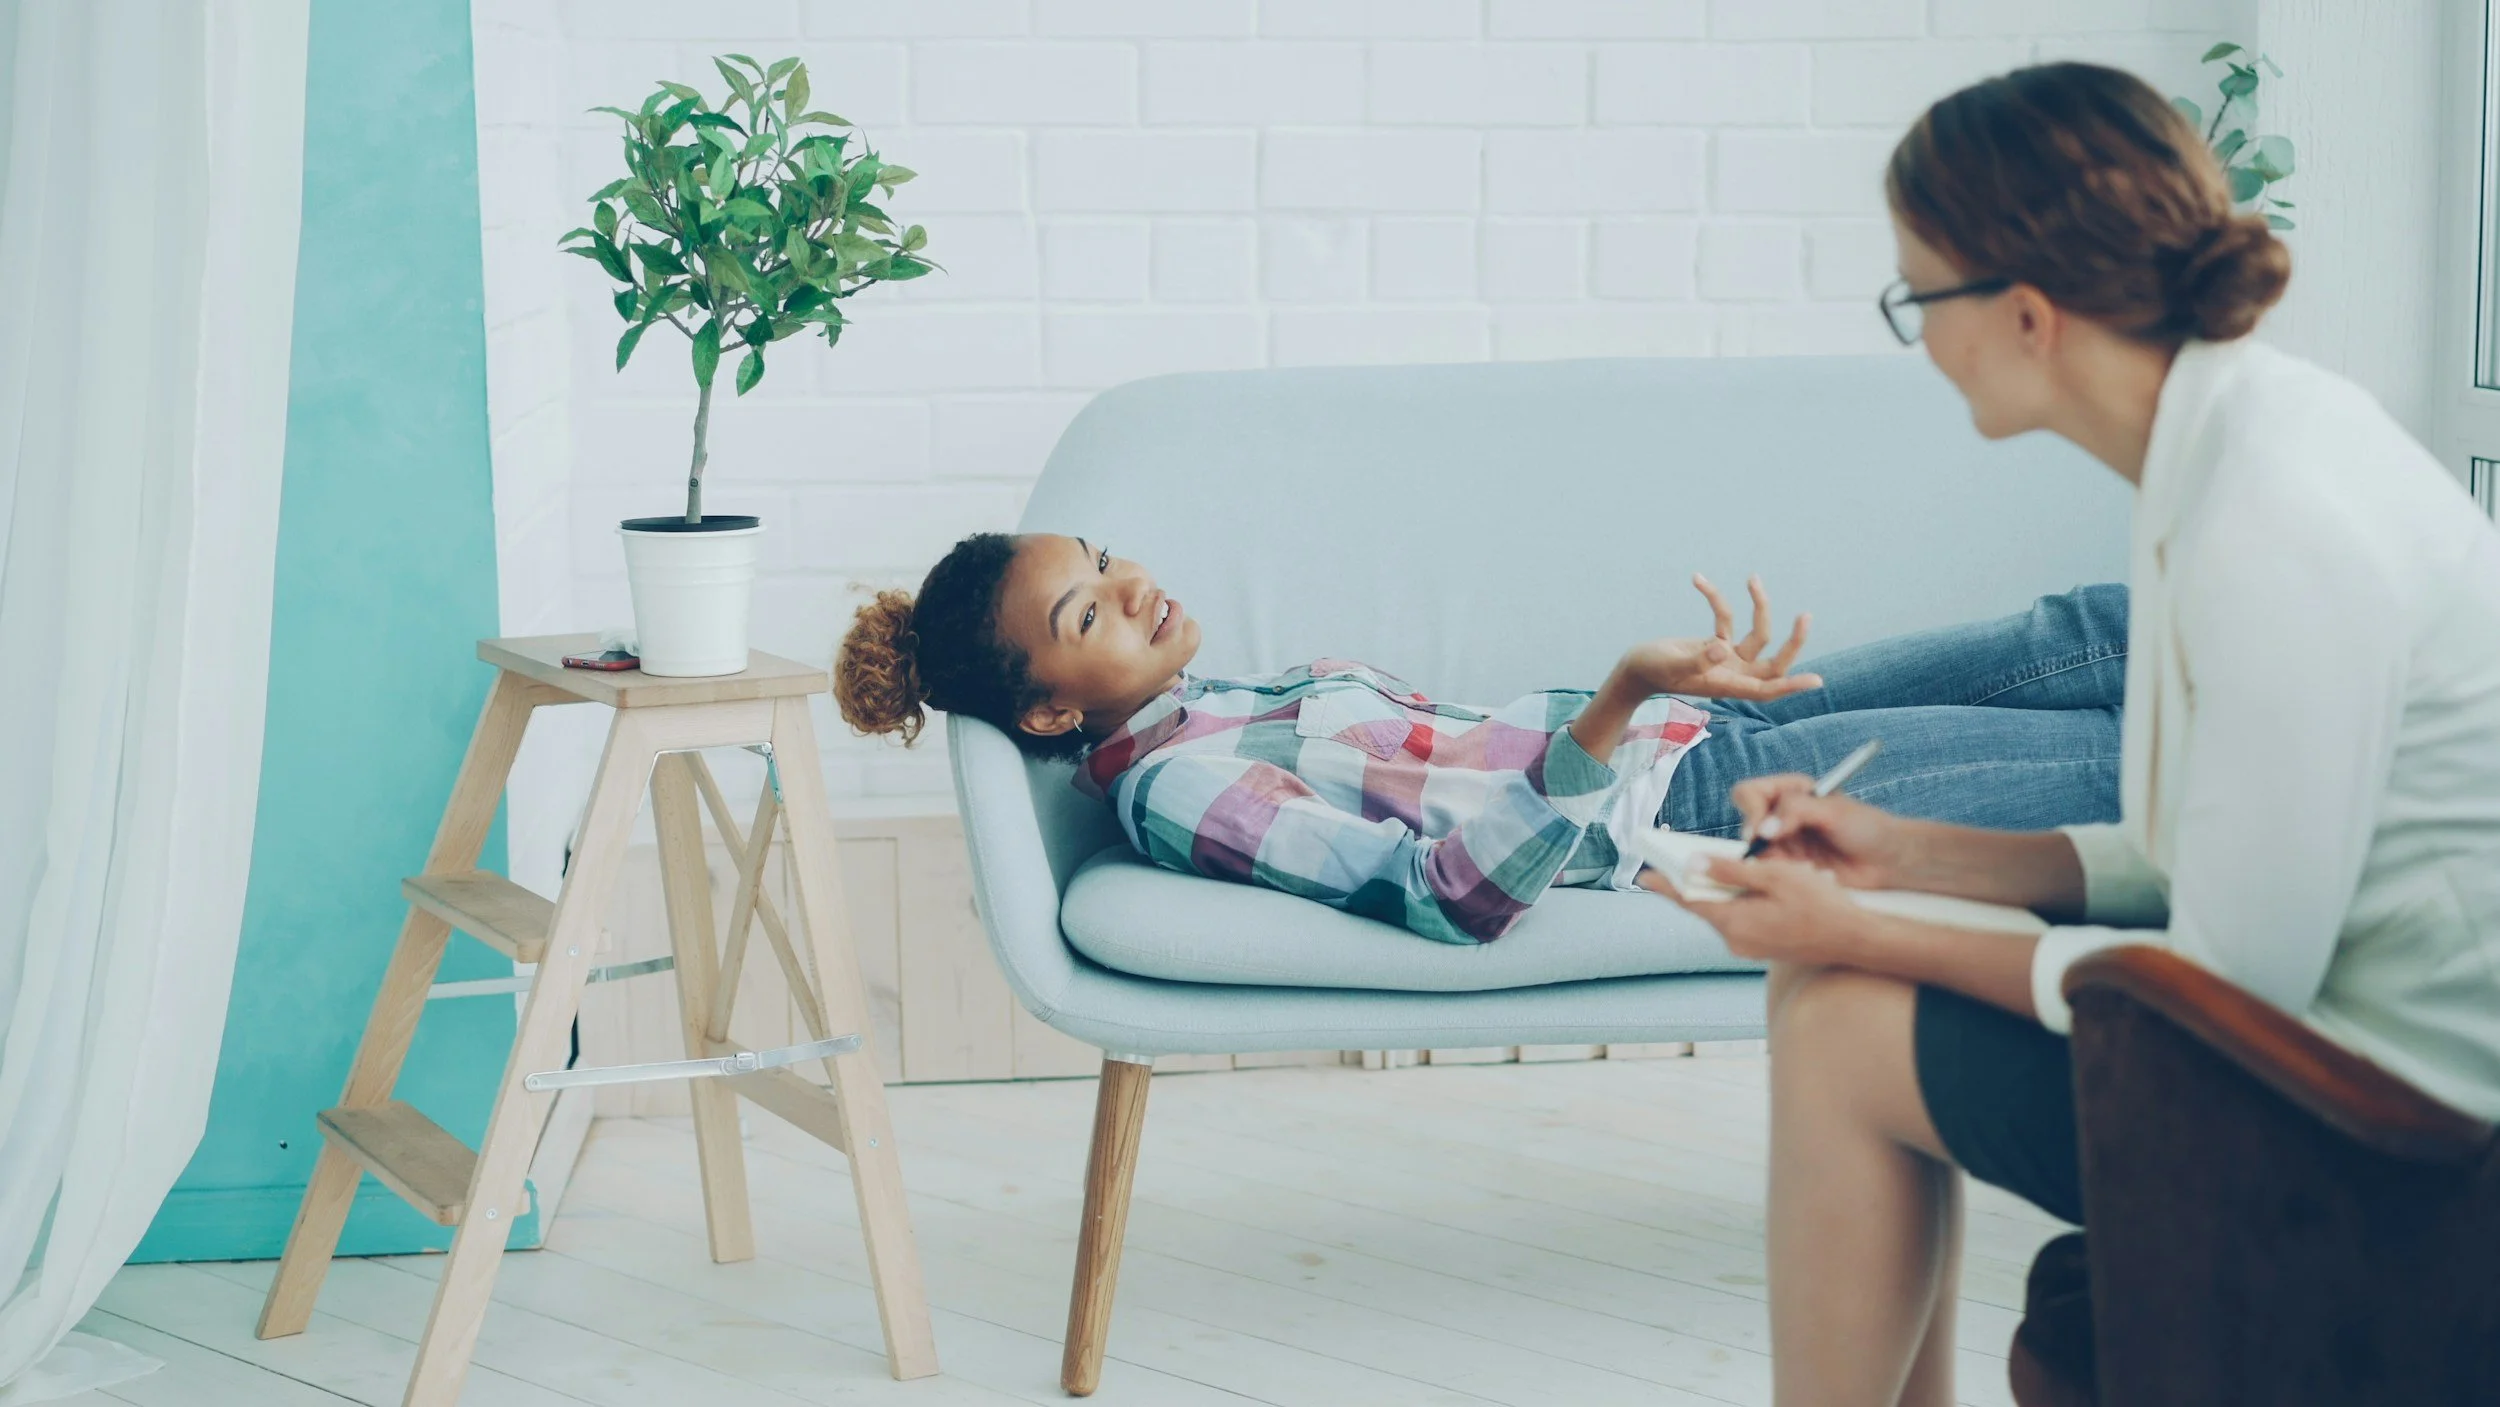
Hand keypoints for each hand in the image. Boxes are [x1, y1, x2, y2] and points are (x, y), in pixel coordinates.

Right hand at [1610, 574, 1822, 701]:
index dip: (1791, 685)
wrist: (1635, 669)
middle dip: (1792, 641)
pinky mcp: (1716, 643)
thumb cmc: (1651, 670)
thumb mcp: (1671, 664)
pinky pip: (1725, 618)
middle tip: (1805, 616)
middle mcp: (1733, 672)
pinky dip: (1714, 599)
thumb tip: (1723, 647)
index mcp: (1726, 684)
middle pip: (1773, 661)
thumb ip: (1698, 658)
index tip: (1816, 681)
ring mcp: (1727, 658)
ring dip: (1757, 606)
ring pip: (1756, 634)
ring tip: (1753, 578)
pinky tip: (1698, 580)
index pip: (1766, 688)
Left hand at [1638, 855, 1875, 964]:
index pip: (1689, 901)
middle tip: (1678, 862)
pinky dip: (1738, 902)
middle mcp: (1737, 940)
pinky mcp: (1765, 947)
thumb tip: (1694, 865)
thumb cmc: (1821, 904)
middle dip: (1694, 884)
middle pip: (1706, 906)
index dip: (1666, 886)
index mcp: (1735, 922)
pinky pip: (1741, 920)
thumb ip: (1732, 871)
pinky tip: (1747, 886)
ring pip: (1725, 912)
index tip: (1643, 875)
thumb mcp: (1775, 877)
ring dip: (1720, 891)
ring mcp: (1751, 947)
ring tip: (1714, 868)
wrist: (1857, 939)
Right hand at [1728, 774, 1915, 889]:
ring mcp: (1785, 842)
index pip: (1749, 793)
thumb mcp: (1832, 811)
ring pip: (1756, 852)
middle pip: (1747, 824)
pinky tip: (1810, 873)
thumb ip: (1795, 812)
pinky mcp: (1791, 867)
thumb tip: (1762, 829)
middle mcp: (1782, 815)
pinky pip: (1771, 871)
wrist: (1888, 860)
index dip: (1750, 811)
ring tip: (1803, 864)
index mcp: (1790, 791)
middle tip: (1773, 851)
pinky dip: (1783, 874)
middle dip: (1757, 840)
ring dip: (1773, 860)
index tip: (1761, 830)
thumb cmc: (1866, 827)